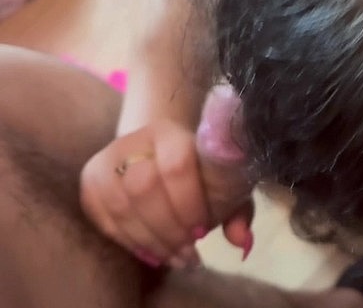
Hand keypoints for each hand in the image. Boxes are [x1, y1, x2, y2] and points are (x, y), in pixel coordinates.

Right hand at [81, 85, 254, 268]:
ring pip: (121, 207)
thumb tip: (243, 241)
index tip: (203, 231)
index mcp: (172, 132)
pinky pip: (104, 219)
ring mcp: (106, 159)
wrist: (157, 150)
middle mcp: (134, 139)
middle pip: (142, 188)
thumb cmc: (199, 171)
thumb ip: (238, 210)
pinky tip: (152, 253)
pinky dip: (130, 242)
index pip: (176, 166)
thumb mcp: (225, 184)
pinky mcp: (89, 181)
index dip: (188, 204)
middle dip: (168, 229)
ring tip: (174, 258)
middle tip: (188, 253)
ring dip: (149, 241)